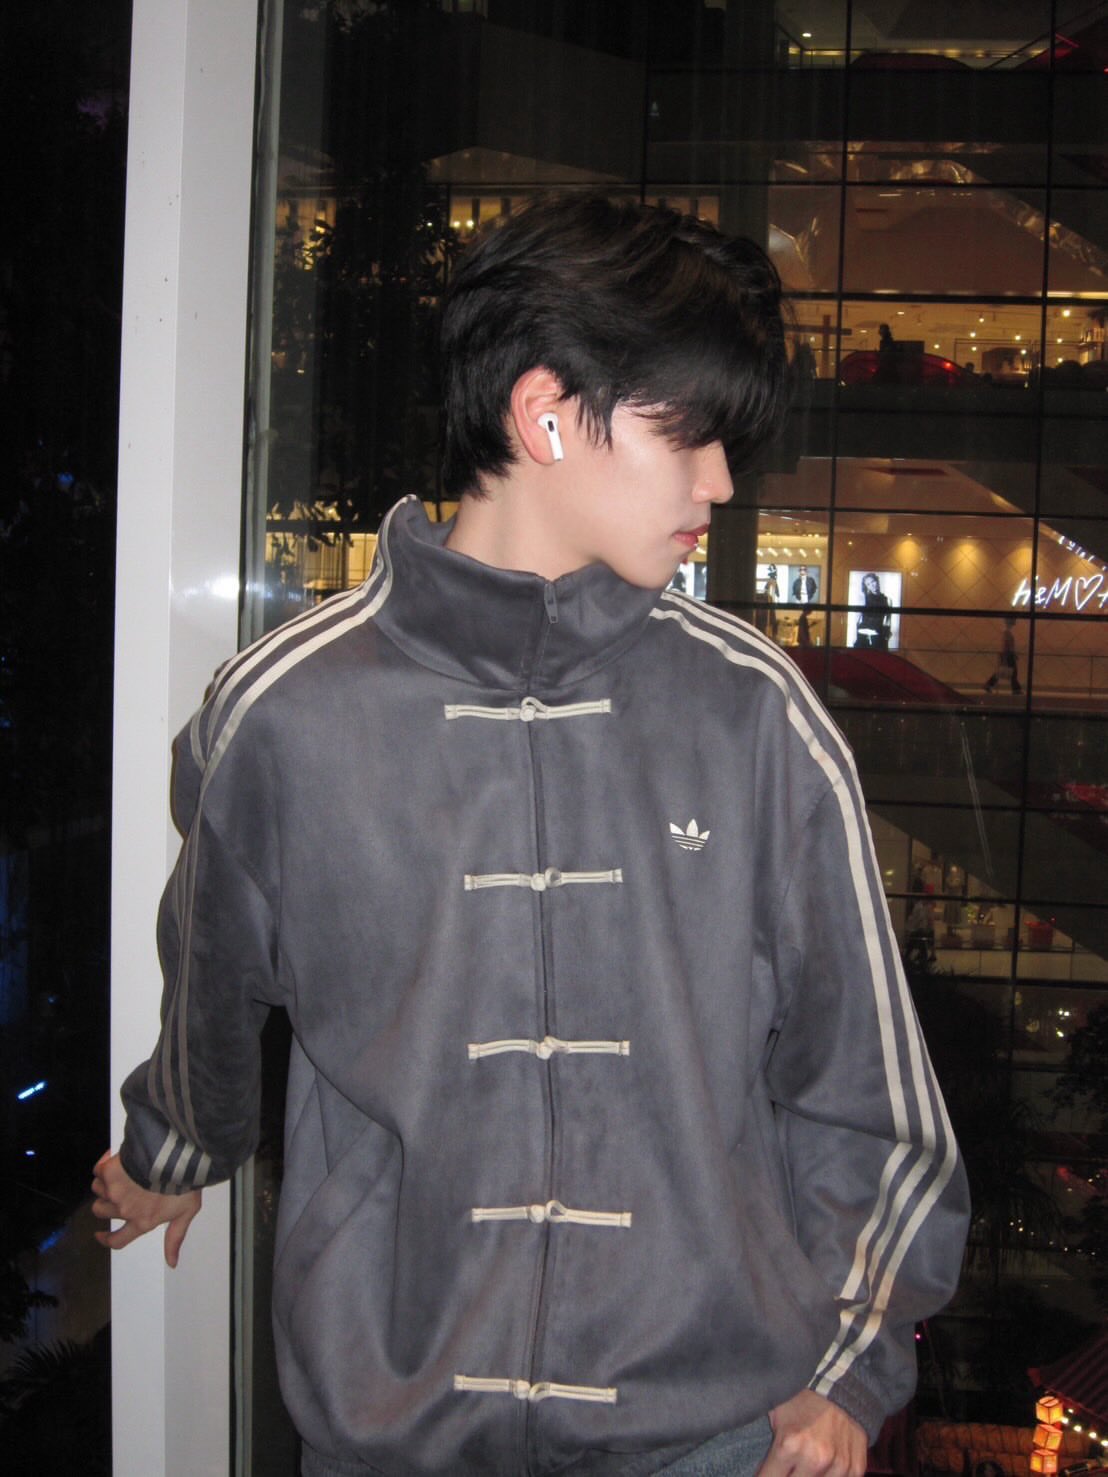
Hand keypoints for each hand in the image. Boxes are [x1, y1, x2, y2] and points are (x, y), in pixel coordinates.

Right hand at [91, 1151, 201, 1267]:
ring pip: (98, 1190)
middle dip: (105, 1204)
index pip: (118, 1239)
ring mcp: (114, 1190)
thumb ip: (175, 1237)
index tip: (101, 1236)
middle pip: (101, 1212)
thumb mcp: (186, 1212)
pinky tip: (117, 1158)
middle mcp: (124, 1209)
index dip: (106, 1239)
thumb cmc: (183, 1182)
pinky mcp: (109, 1171)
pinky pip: (98, 1170)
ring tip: (120, 1174)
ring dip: (105, 1183)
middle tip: (115, 1194)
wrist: (175, 1158)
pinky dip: (105, 1164)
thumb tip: (172, 1262)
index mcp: (142, 1221)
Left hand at [757, 1390, 866, 1476]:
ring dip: (810, 1476)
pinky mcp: (856, 1467)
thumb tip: (761, 1474)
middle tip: (786, 1467)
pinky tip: (823, 1468)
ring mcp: (838, 1465)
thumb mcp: (775, 1416)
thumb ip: (769, 1449)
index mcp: (790, 1445)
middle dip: (786, 1476)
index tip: (766, 1473)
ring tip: (805, 1465)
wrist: (837, 1380)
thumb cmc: (801, 1397)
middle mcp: (815, 1459)